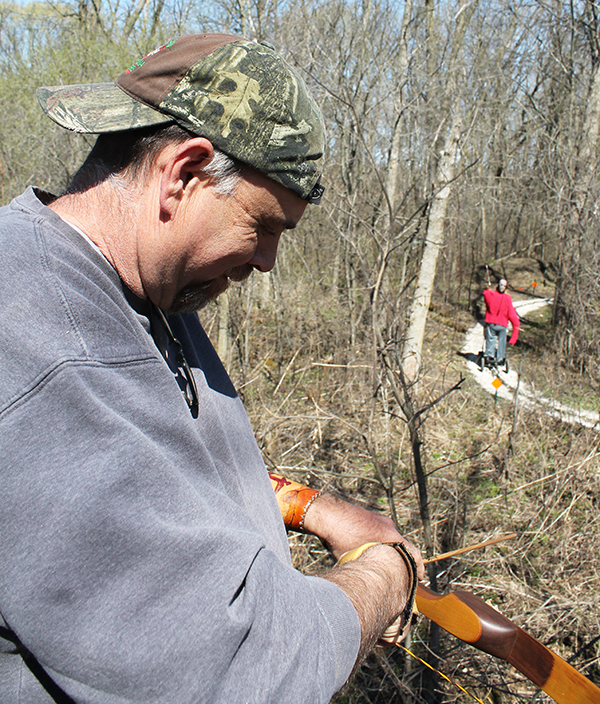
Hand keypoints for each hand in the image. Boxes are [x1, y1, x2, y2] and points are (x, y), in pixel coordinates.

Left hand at [303, 493, 424, 578]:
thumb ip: (372, 571)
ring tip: (378, 560)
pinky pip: (376, 530)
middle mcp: (389, 527)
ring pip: (388, 538)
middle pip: (401, 546)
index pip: (414, 554)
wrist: (327, 514)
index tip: (419, 577)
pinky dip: (375, 539)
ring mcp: (378, 519)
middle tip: (398, 571)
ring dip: (386, 548)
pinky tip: (363, 547)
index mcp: (392, 538)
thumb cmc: (341, 540)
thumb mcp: (359, 561)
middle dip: (400, 559)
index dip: (418, 568)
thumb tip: (376, 588)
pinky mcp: (368, 515)